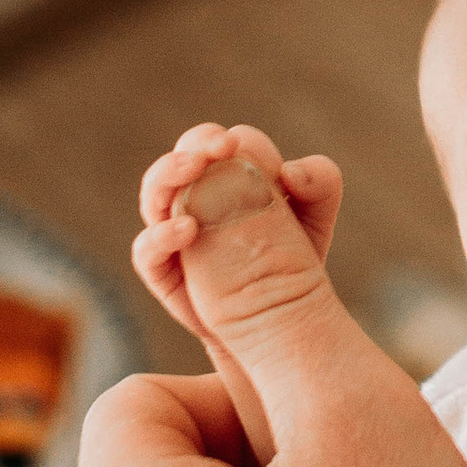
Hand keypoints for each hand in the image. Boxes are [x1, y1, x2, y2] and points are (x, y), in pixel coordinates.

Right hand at [134, 121, 342, 345]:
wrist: (280, 323)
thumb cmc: (295, 263)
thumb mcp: (316, 220)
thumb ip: (320, 184)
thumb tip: (291, 171)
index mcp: (234, 174)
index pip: (230, 143)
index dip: (242, 143)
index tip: (268, 163)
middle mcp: (198, 195)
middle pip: (183, 154)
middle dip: (199, 144)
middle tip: (221, 146)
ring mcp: (176, 232)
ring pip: (155, 191)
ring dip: (169, 173)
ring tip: (194, 168)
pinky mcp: (165, 272)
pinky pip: (146, 250)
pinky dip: (160, 235)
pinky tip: (187, 229)